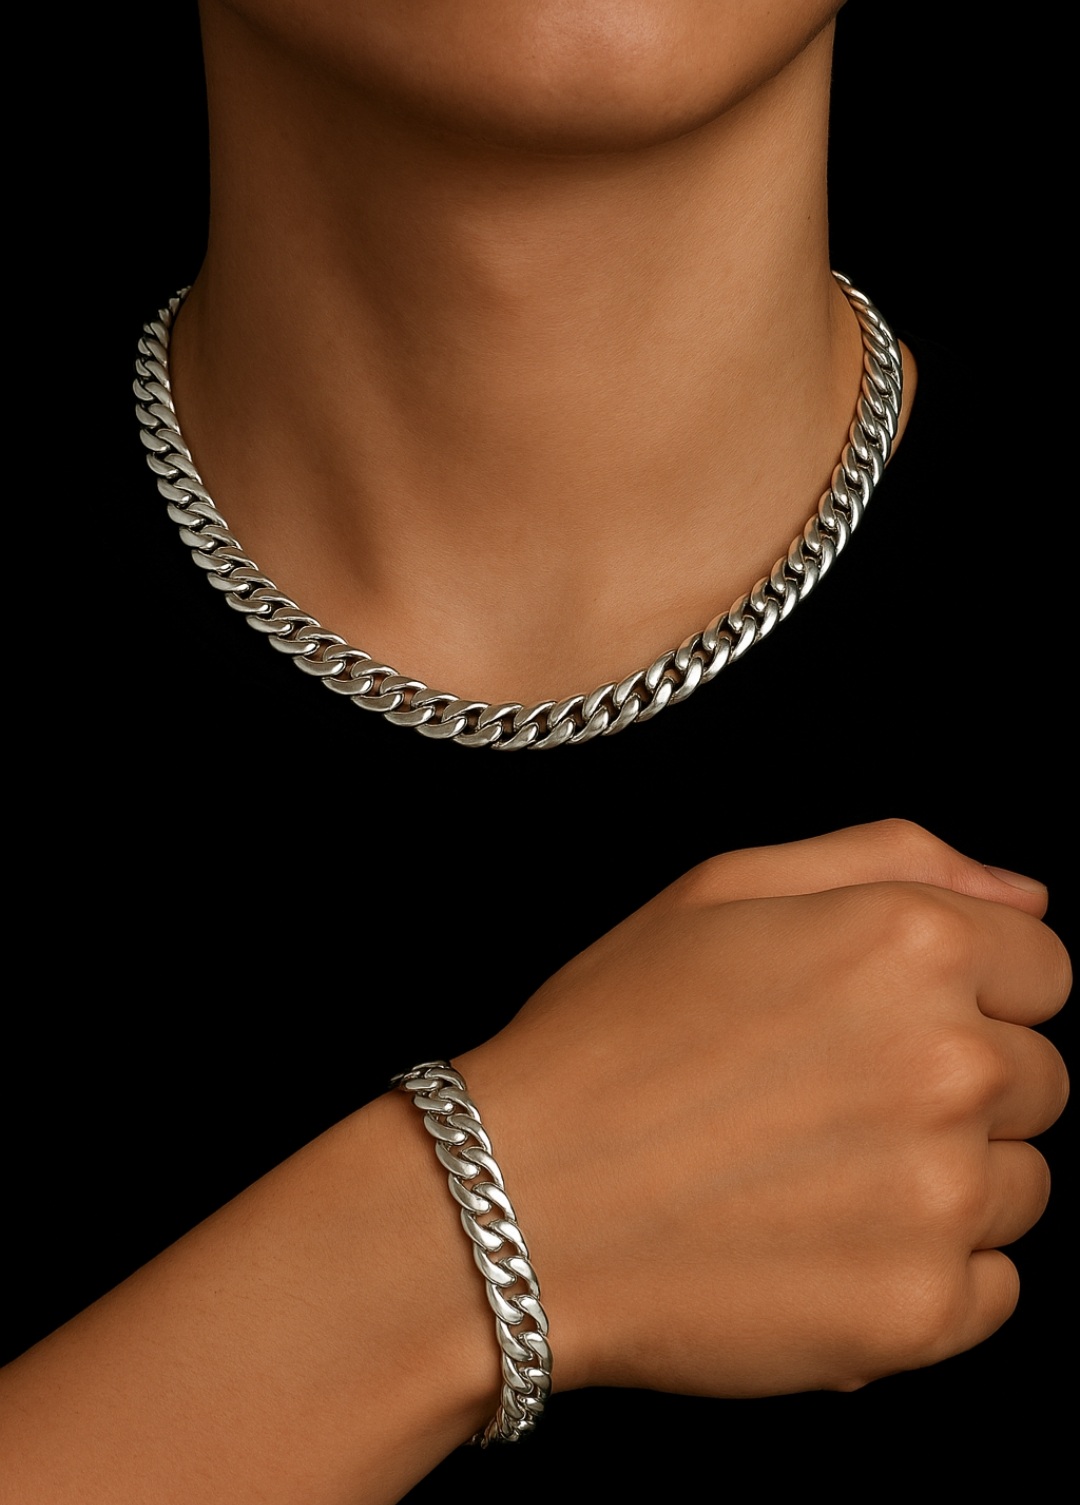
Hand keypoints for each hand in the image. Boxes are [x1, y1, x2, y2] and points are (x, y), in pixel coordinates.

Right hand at [458, 821, 1068, 1396]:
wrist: (514, 1201)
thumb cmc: (609, 1034)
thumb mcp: (723, 888)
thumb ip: (891, 858)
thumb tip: (1025, 899)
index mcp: (910, 944)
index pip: (1044, 969)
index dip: (969, 992)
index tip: (881, 1022)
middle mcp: (951, 1063)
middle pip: (1040, 1078)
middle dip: (959, 1084)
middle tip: (829, 1100)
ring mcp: (943, 1198)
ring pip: (1021, 1185)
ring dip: (946, 1181)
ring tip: (813, 1176)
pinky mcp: (922, 1313)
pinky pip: (993, 1288)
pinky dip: (928, 1275)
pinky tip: (823, 1246)